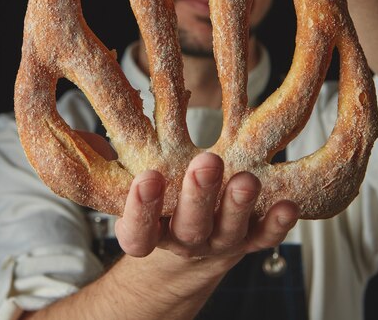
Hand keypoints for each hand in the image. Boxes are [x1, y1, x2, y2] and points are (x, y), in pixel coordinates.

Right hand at [114, 151, 298, 260]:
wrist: (188, 250)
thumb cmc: (158, 204)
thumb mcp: (133, 186)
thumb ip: (117, 160)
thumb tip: (89, 129)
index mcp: (149, 232)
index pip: (138, 231)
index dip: (141, 209)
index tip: (146, 177)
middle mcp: (183, 241)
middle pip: (189, 227)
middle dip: (198, 196)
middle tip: (206, 163)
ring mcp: (218, 244)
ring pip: (228, 232)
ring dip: (238, 206)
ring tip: (246, 180)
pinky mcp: (248, 241)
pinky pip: (263, 238)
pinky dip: (276, 224)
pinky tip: (287, 206)